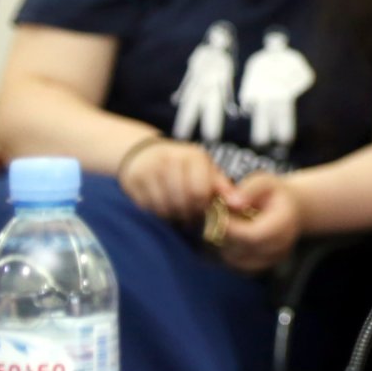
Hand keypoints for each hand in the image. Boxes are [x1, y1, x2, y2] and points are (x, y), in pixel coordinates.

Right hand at [117, 139, 236, 221]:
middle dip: (186, 213)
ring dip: (171, 215)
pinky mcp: (132, 179)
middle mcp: (170, 159)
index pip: (199, 191)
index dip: (201, 207)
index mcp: (193, 156)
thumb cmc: (183, 166)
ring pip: (163, 207)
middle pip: (181, 201)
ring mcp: (149, 169)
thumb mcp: (205, 170)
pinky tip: (161, 207)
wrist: (144, 153)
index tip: (201, 211)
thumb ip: (222, 187)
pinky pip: (146, 207)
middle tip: (188, 216)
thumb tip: (239, 204)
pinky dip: (155, 212)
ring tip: (176, 213)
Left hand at [219, 171, 303, 272]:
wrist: (290, 210)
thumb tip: (231, 203)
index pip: (252, 235)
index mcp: (283, 225)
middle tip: (212, 216)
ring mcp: (271, 260)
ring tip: (221, 224)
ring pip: (234, 260)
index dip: (230, 227)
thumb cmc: (274, 193)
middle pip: (241, 249)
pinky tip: (227, 235)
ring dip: (222, 243)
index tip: (213, 212)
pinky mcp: (260, 267)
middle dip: (222, 234)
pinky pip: (235, 264)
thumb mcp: (265, 181)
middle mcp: (280, 247)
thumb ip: (249, 189)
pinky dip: (226, 251)